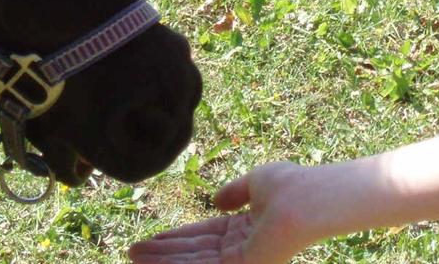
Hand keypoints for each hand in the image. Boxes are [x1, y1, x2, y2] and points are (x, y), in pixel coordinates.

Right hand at [128, 162, 318, 263]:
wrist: (307, 199)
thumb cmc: (288, 186)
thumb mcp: (255, 182)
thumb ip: (234, 193)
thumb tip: (215, 201)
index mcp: (246, 228)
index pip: (203, 235)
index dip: (177, 237)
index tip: (152, 238)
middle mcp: (241, 248)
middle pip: (194, 252)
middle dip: (163, 253)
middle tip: (132, 253)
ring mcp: (241, 261)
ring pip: (193, 262)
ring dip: (162, 260)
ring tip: (133, 256)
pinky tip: (153, 261)